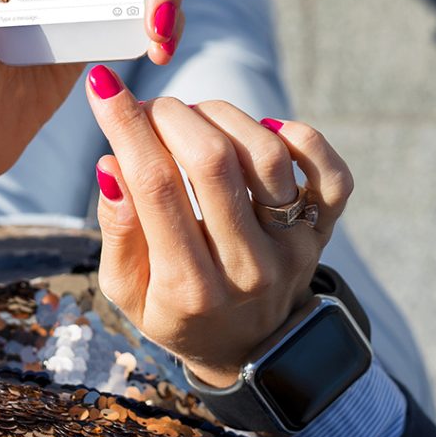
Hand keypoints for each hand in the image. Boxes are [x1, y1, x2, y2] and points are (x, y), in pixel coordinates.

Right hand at [84, 66, 353, 388]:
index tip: (103, 85)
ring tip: (194, 119)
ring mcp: (293, 248)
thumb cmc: (176, 310)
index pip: (155, 186)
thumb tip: (110, 163)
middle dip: (171, 115)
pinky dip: (302, 137)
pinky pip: (332, 174)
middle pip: (213, 162)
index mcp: (189, 288)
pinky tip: (264, 128)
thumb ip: (118, 230)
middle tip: (150, 108)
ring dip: (222, 116)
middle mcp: (248, 268)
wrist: (249, 351)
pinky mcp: (324, 231)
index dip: (125, 126)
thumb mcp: (128, 290)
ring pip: (267, 155)